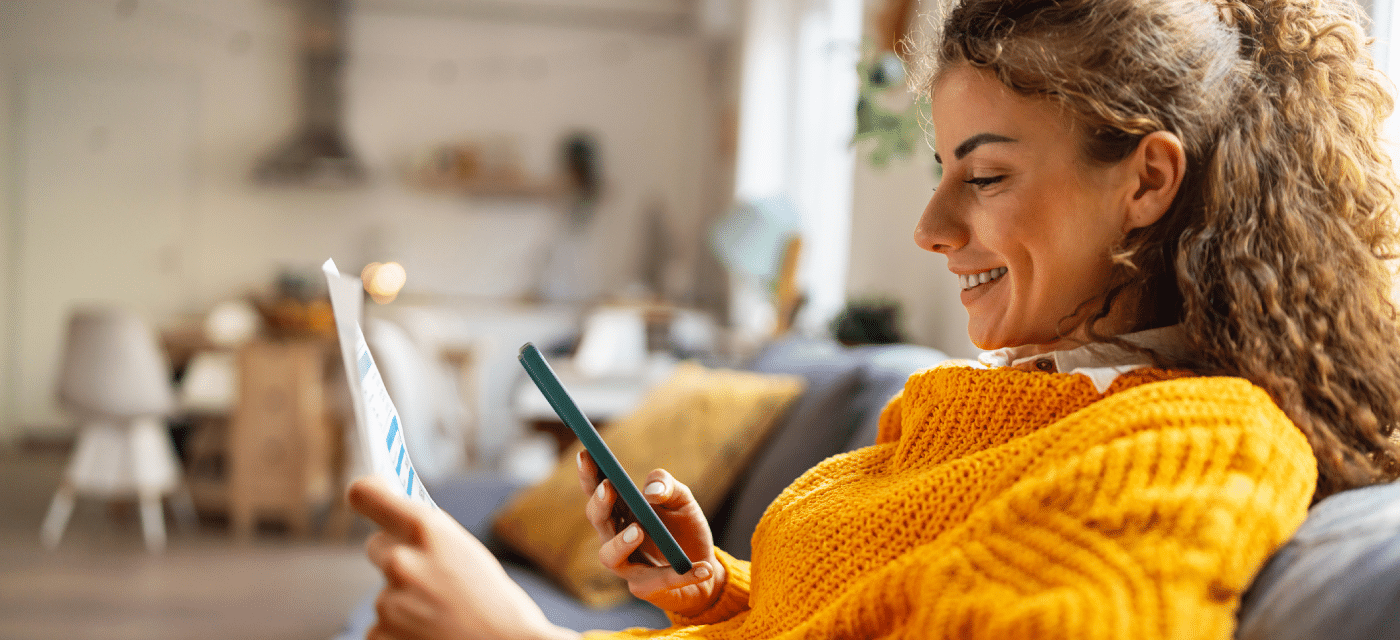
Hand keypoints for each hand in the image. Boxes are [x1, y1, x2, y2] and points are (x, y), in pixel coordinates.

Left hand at [348, 475, 579, 639]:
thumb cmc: (496, 603)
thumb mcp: (466, 552)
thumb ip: (429, 533)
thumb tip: (395, 515)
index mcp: (426, 529)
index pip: (365, 494)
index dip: (368, 493)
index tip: (374, 495)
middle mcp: (400, 560)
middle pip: (376, 546)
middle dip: (396, 556)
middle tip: (429, 576)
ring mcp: (387, 601)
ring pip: (384, 590)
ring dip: (404, 600)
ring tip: (441, 614)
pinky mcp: (379, 635)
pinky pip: (381, 624)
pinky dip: (400, 631)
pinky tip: (430, 633)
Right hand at [577, 451, 726, 616]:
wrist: (706, 570)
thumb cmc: (685, 530)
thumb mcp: (683, 500)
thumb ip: (667, 487)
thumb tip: (651, 491)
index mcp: (621, 511)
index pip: (597, 491)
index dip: (589, 474)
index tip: (587, 453)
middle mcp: (615, 537)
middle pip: (597, 521)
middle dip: (599, 504)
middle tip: (608, 488)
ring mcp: (627, 565)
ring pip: (610, 557)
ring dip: (620, 542)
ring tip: (638, 530)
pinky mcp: (645, 588)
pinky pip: (658, 581)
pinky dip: (682, 575)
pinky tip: (704, 568)